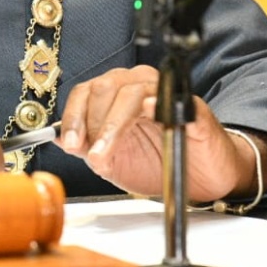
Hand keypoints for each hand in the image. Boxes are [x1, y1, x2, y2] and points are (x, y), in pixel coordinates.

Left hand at [56, 65, 266, 201]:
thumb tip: (64, 140)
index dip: (73, 116)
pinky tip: (146, 122)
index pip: (86, 91)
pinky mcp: (191, 106)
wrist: (202, 180)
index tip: (69, 143)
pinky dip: (153, 109)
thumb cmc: (160, 163)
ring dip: (112, 125)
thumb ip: (91, 148)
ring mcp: (165, 93)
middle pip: (104, 87)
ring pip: (130, 92)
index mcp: (117, 95)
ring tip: (106, 152)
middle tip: (91, 154)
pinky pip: (169, 99)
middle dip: (92, 122)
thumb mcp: (116, 161)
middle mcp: (139, 86)